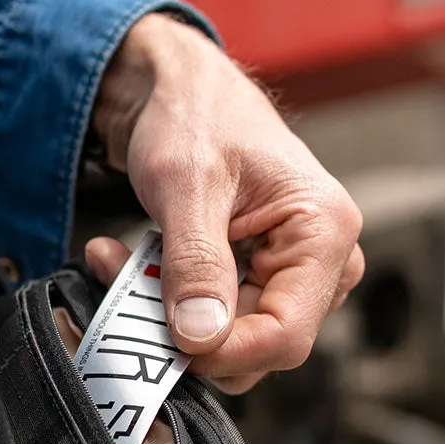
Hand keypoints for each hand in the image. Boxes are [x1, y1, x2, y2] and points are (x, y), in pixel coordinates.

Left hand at [88, 13, 363, 393]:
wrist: (181, 92)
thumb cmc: (195, 117)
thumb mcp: (186, 185)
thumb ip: (195, 263)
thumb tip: (201, 338)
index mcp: (325, 232)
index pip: (287, 334)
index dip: (224, 352)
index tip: (163, 338)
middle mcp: (324, 261)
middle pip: (262, 346)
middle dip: (188, 329)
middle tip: (123, 282)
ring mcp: (295, 273)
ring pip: (233, 339)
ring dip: (167, 314)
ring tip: (119, 259)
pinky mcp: (262, 279)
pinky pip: (216, 319)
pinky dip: (167, 301)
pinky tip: (131, 259)